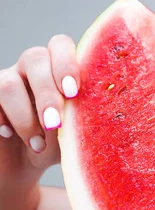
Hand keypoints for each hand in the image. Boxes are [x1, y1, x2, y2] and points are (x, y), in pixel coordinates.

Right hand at [0, 34, 79, 178]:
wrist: (25, 164)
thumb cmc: (58, 143)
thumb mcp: (75, 133)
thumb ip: (83, 117)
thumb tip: (91, 112)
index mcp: (60, 66)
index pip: (60, 44)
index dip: (66, 63)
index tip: (73, 92)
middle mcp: (33, 67)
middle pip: (35, 57)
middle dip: (46, 92)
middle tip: (55, 122)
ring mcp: (8, 80)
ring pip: (9, 83)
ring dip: (25, 116)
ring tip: (38, 144)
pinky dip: (2, 119)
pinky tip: (9, 135)